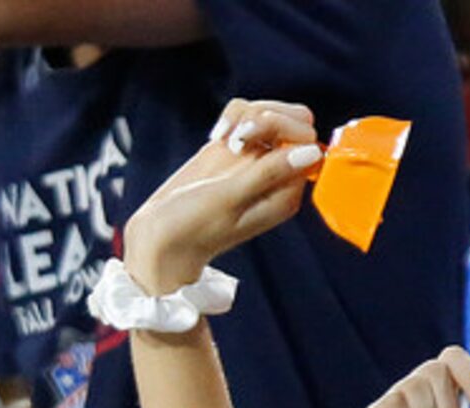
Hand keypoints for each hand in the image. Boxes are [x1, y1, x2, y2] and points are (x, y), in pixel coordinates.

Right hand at [122, 100, 320, 293]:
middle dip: (264, 116)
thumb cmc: (192, 227)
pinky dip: (231, 117)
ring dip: (244, 116)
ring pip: (269, 111)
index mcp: (284, 194)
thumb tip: (310, 151)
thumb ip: (269, 174)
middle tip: (235, 137)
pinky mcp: (234, 149)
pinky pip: (246, 114)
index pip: (305, 139)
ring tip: (222, 141)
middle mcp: (277, 176)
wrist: (159, 235)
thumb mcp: (229, 200)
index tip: (243, 139)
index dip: (280, 127)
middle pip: (294, 120)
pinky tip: (215, 138)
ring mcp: (256, 160)